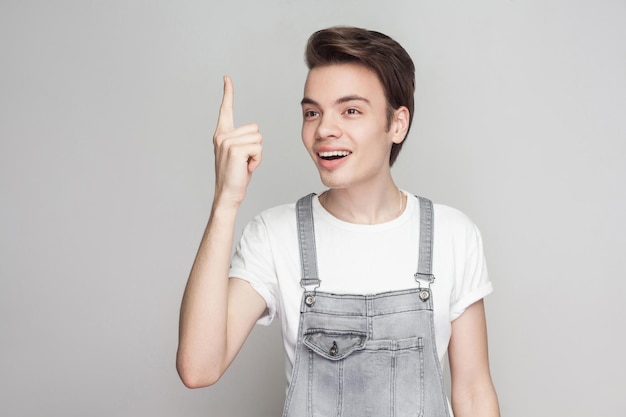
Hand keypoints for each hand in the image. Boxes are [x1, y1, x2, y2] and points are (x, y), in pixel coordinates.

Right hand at [212, 76, 262, 205]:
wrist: (227, 194)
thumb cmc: (235, 176)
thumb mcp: (238, 154)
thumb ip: (243, 140)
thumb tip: (255, 133)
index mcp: (222, 134)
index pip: (226, 109)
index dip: (228, 93)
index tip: (227, 78)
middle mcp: (222, 135)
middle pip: (255, 128)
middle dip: (256, 146)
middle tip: (245, 161)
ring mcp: (227, 141)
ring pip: (258, 138)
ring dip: (257, 154)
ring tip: (244, 164)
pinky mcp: (235, 149)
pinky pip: (258, 148)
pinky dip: (257, 160)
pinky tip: (246, 167)